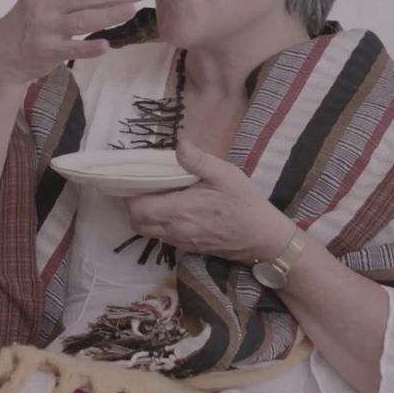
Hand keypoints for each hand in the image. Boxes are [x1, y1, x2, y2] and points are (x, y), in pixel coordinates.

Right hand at [0, 0, 149, 86]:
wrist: (2, 56)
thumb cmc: (32, 24)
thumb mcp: (44, 2)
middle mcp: (42, 4)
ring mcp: (44, 28)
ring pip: (82, 20)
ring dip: (109, 15)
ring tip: (130, 11)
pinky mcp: (47, 51)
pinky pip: (73, 48)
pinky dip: (90, 48)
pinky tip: (106, 45)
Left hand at [125, 140, 297, 263]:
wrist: (263, 238)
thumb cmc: (244, 203)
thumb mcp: (224, 174)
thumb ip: (198, 160)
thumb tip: (178, 144)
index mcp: (179, 210)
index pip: (138, 209)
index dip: (130, 196)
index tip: (135, 180)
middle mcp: (175, 229)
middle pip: (138, 223)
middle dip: (134, 207)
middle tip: (143, 188)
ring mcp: (181, 241)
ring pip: (150, 232)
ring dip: (147, 217)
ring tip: (157, 198)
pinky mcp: (190, 248)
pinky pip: (164, 238)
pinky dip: (160, 226)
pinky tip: (174, 211)